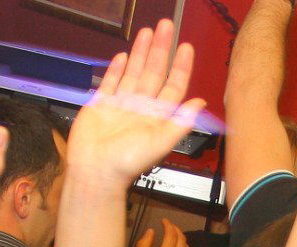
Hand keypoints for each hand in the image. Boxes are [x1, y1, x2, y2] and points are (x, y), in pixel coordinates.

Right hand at [69, 20, 204, 189]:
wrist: (96, 170)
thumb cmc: (128, 162)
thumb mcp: (161, 142)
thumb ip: (181, 122)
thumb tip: (200, 103)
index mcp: (157, 116)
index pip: (173, 86)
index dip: (181, 67)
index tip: (186, 48)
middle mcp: (141, 108)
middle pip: (154, 72)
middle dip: (161, 49)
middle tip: (166, 26)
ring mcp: (121, 105)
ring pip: (134, 72)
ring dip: (142, 52)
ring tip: (147, 32)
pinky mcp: (101, 105)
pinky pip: (110, 82)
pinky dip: (117, 69)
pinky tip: (123, 56)